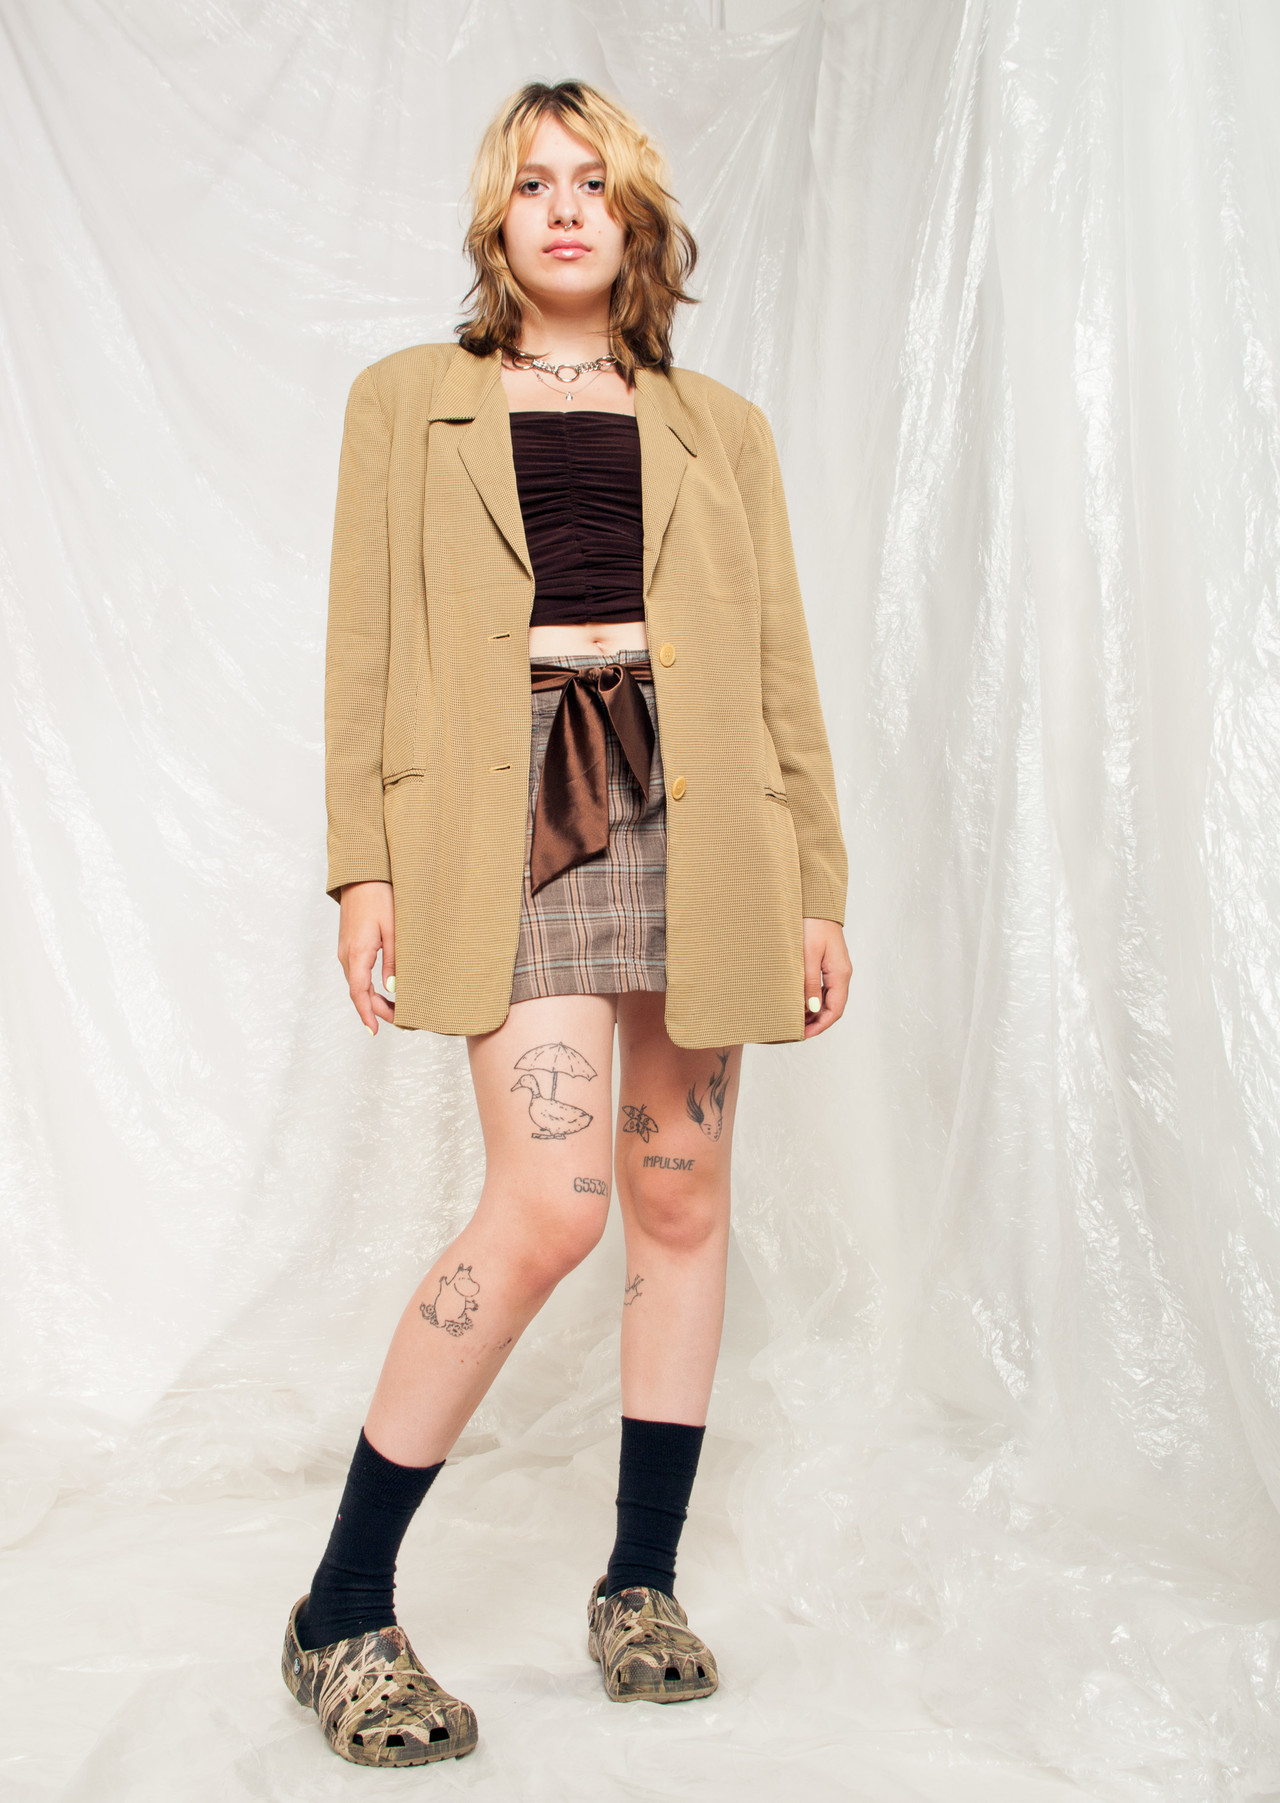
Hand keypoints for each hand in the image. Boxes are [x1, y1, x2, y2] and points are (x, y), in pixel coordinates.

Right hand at [338, 880, 395, 1033]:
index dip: (367, 1014)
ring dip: (372, 999)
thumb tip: (391, 988)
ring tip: (394, 1010)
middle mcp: (347, 955)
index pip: (359, 993)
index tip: (374, 1031)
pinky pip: (356, 972)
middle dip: (376, 1010)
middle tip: (398, 1021)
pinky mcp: (348, 945)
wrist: (362, 877)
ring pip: (357, 983)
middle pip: (358, 992)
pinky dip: (367, 987)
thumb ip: (393, 960)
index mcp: (358, 953)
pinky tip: (380, 990)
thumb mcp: (393, 930)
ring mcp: (345, 950)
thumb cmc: (380, 898)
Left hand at [802, 918, 850, 1037]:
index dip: (820, 1026)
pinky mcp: (828, 961)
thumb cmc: (812, 924)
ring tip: (793, 1018)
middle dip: (816, 1021)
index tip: (803, 1034)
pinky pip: (823, 986)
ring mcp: (836, 967)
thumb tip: (812, 1009)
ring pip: (827, 997)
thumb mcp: (808, 955)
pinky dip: (811, 997)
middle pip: (832, 1006)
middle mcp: (841, 973)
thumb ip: (810, 982)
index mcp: (840, 973)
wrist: (815, 901)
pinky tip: (798, 999)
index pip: (835, 1010)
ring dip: (813, 1010)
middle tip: (795, 1030)